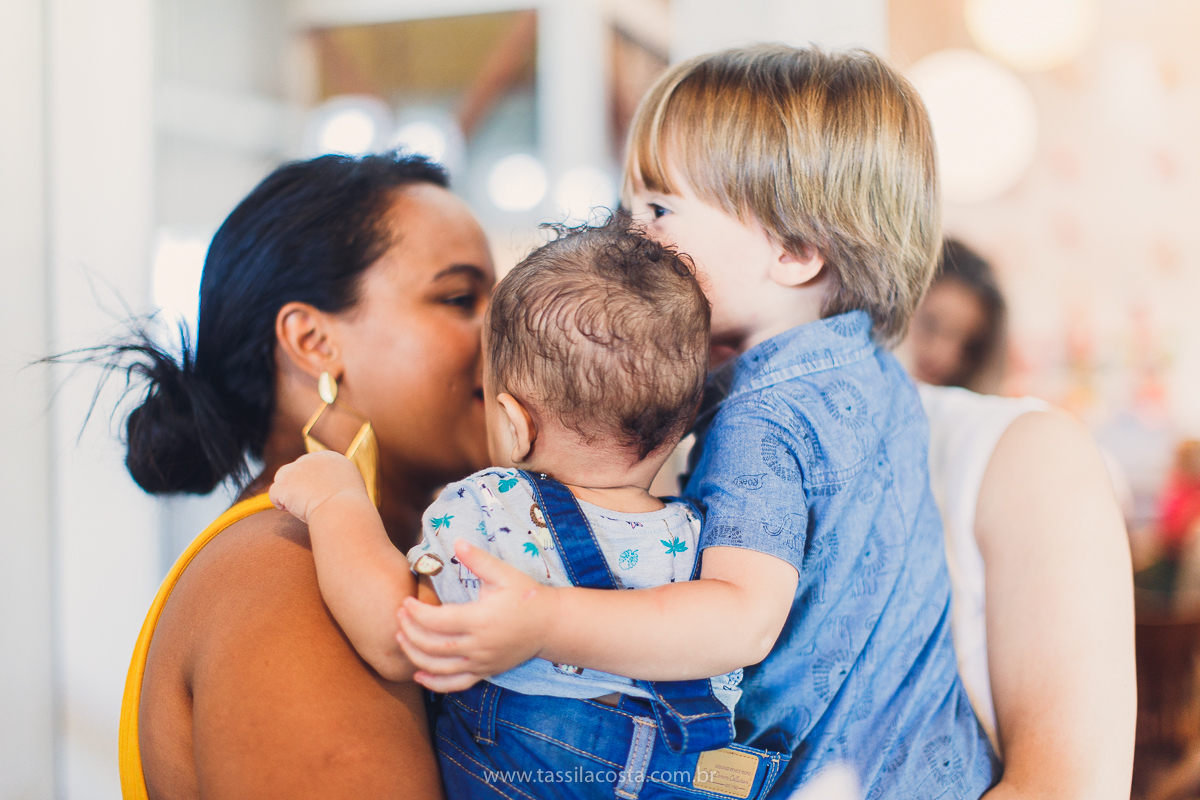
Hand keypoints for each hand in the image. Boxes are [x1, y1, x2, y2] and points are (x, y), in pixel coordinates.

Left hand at [269, 450, 367, 523]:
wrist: (343, 511)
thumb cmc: (349, 507)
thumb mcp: (349, 486)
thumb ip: (336, 480)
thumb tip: (328, 487)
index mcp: (330, 458)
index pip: (311, 467)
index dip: (312, 483)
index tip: (323, 496)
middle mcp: (312, 459)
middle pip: (295, 470)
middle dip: (299, 487)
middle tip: (312, 503)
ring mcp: (296, 469)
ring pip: (281, 479)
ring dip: (288, 493)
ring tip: (302, 506)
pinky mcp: (284, 483)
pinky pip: (274, 495)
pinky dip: (282, 505)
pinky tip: (295, 511)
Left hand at [397, 540, 558, 692]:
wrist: (550, 625)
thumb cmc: (527, 595)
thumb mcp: (505, 573)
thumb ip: (478, 560)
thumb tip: (456, 542)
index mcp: (481, 619)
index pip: (438, 621)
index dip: (416, 613)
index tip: (405, 601)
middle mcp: (478, 645)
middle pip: (433, 646)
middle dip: (410, 632)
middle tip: (398, 616)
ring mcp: (481, 662)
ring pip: (439, 668)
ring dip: (415, 656)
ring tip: (401, 639)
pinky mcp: (485, 671)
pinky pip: (455, 684)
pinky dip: (434, 684)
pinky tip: (418, 675)